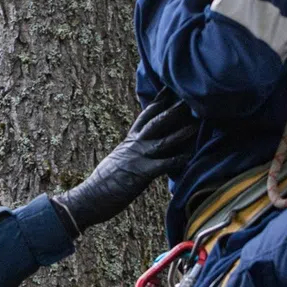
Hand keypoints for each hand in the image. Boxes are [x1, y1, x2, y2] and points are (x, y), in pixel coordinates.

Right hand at [52, 94, 198, 234]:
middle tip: (188, 97)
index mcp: (129, 141)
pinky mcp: (140, 173)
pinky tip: (190, 156)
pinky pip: (163, 164)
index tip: (170, 88)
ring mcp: (137, 158)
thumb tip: (138, 150)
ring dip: (181, 132)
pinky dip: (177, 160)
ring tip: (197, 123)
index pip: (145, 116)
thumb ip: (131, 152)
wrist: (90, 198)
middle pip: (156, 122)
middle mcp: (134, 145)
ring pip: (163, 140)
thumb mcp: (117, 160)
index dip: (158, 102)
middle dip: (173, 109)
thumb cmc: (103, 183)